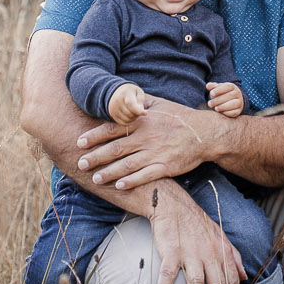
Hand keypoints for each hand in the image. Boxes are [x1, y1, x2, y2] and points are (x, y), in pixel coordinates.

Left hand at [75, 96, 217, 190]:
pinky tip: (118, 186)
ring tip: (95, 178)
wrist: (204, 134)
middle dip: (95, 157)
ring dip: (108, 172)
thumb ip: (139, 102)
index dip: (94, 136)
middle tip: (80, 163)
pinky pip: (144, 176)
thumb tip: (123, 97)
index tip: (79, 142)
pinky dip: (130, 182)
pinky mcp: (166, 167)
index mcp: (142, 121)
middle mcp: (146, 137)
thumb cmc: (179, 118)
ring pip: (126, 165)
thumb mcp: (159, 104)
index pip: (112, 129)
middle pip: (115, 149)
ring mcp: (156, 153)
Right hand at [107, 83, 147, 126]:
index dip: (138, 110)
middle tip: (139, 110)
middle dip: (137, 114)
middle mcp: (117, 101)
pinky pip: (123, 123)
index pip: (130, 104)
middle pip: (130, 114)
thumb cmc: (131, 92)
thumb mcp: (138, 92)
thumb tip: (141, 111)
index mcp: (125, 93)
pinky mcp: (112, 114)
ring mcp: (114, 108)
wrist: (117, 91)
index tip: (145, 113)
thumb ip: (141, 101)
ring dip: (133, 118)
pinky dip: (129, 122)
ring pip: (127, 120)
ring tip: (134, 112)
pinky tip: (130, 116)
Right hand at [147, 184, 243, 283]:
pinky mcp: (171, 250)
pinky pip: (168, 274)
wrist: (172, 204)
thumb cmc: (196, 223)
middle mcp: (209, 253)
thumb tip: (244, 277)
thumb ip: (234, 256)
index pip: (231, 281)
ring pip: (196, 283)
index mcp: (221, 252)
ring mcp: (190, 252)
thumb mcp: (220, 236)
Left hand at [206, 81, 244, 117]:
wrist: (232, 100)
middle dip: (218, 100)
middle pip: (230, 96)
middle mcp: (237, 94)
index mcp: (232, 86)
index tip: (211, 93)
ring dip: (223, 107)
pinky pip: (234, 112)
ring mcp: (239, 102)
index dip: (219, 90)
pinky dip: (227, 113)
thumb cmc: (222, 93)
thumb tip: (208, 86)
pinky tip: (220, 112)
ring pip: (233, 104)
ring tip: (215, 108)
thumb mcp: (218, 88)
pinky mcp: (238, 111)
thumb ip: (212, 86)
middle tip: (210, 103)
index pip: (227, 87)